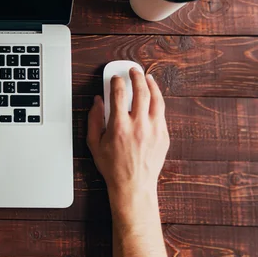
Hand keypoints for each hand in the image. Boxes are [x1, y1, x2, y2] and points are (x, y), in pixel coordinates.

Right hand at [87, 68, 169, 206]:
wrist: (133, 186)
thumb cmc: (112, 167)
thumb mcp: (94, 143)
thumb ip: (94, 119)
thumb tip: (97, 102)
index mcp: (119, 126)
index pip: (119, 94)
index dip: (116, 82)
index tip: (115, 78)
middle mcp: (138, 125)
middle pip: (140, 91)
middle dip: (136, 76)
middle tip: (133, 70)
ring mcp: (154, 130)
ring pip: (156, 99)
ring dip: (151, 85)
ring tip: (148, 77)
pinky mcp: (164, 136)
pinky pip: (161, 113)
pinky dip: (157, 101)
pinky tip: (153, 97)